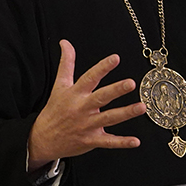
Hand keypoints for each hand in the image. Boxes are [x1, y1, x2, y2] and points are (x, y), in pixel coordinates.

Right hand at [28, 40, 145, 166]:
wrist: (43, 139)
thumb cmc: (54, 110)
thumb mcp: (59, 85)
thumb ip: (66, 63)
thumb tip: (65, 43)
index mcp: (75, 94)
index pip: (90, 78)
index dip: (102, 67)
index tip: (115, 58)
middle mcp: (82, 108)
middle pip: (101, 97)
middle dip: (116, 90)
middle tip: (131, 83)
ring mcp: (87, 125)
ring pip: (109, 118)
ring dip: (126, 113)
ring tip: (141, 107)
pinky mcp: (91, 140)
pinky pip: (108, 142)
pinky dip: (122, 142)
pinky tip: (135, 141)